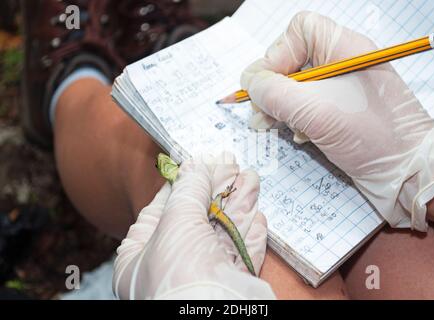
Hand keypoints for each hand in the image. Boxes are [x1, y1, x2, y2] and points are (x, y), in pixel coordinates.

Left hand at [113, 152, 274, 299]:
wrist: (210, 315)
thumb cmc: (178, 272)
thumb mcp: (176, 219)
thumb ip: (188, 189)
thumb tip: (197, 166)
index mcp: (140, 256)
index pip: (159, 211)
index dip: (180, 185)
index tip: (197, 165)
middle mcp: (169, 267)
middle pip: (195, 219)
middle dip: (216, 190)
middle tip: (230, 165)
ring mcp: (200, 277)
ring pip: (222, 233)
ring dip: (238, 205)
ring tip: (249, 178)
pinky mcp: (228, 285)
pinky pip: (240, 254)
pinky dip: (249, 233)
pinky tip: (257, 215)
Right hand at [241, 11, 433, 231]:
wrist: (405, 173)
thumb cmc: (372, 136)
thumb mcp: (315, 110)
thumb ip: (275, 93)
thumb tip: (249, 82)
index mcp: (343, 49)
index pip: (299, 31)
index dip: (277, 53)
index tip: (267, 83)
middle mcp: (340, 64)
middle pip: (292, 60)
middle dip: (272, 86)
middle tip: (260, 112)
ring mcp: (339, 89)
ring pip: (295, 87)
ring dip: (278, 106)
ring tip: (269, 126)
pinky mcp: (337, 112)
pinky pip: (305, 107)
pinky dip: (294, 120)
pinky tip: (299, 136)